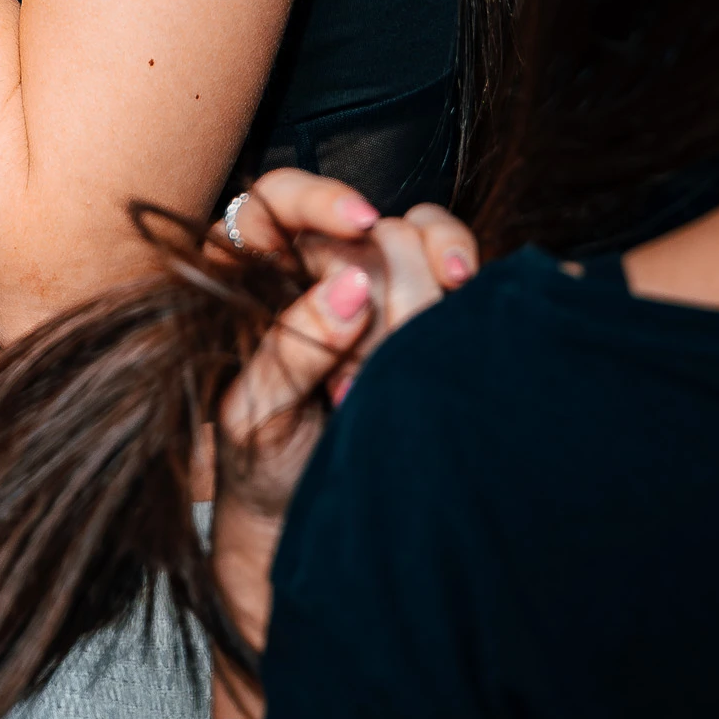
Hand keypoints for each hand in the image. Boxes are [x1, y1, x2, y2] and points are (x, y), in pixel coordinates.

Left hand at [212, 173, 474, 533]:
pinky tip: (463, 320)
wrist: (307, 522)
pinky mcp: (427, 312)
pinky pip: (456, 266)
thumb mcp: (255, 416)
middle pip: (365, 228)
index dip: (320, 198)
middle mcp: (315, 267)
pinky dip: (466, 284)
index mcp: (252, 276)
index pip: (280, 197)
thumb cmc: (262, 465)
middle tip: (360, 371)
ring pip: (417, 242)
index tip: (360, 222)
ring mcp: (377, 288)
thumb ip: (290, 350)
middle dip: (377, 290)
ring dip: (419, 302)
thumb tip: (350, 286)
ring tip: (398, 370)